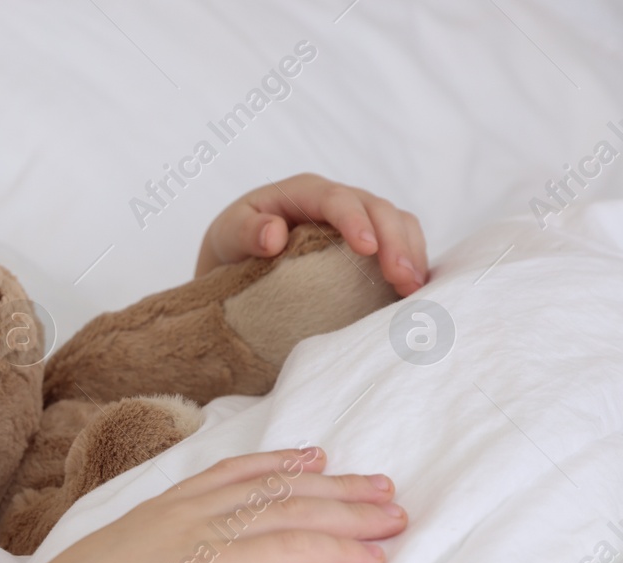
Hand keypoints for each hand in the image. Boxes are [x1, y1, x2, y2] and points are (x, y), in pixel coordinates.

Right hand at [2, 446, 406, 562]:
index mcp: (150, 515)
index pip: (224, 476)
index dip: (275, 464)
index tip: (315, 459)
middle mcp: (179, 514)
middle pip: (271, 488)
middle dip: (334, 487)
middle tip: (382, 486)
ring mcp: (195, 538)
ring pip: (290, 512)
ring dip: (349, 514)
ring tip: (395, 517)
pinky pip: (288, 550)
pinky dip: (335, 550)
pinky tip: (371, 559)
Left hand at [196, 174, 428, 295]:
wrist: (236, 261)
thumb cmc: (232, 244)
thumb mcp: (226, 235)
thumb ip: (244, 231)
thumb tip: (273, 234)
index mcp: (303, 192)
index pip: (336, 198)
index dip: (354, 220)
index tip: (366, 248)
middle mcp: (337, 201)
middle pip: (378, 209)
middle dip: (395, 241)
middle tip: (403, 278)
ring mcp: (358, 220)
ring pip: (398, 223)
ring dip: (411, 253)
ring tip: (414, 289)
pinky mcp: (370, 244)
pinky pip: (401, 244)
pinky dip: (412, 264)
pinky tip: (415, 292)